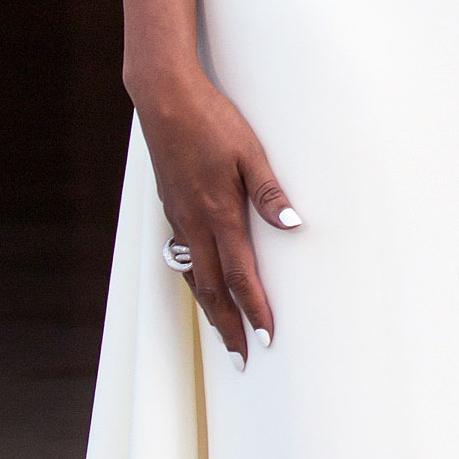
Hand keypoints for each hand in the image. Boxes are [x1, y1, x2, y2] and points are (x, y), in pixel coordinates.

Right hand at [133, 70, 299, 367]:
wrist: (164, 99)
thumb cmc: (212, 121)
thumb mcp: (250, 152)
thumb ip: (270, 193)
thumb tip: (294, 226)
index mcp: (220, 214)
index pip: (241, 276)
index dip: (255, 311)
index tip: (266, 340)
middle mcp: (195, 223)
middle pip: (213, 290)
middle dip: (228, 328)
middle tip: (240, 360)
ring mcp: (178, 217)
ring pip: (195, 277)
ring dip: (210, 310)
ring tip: (223, 334)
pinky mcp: (171, 207)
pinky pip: (184, 257)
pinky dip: (195, 282)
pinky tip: (202, 286)